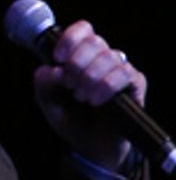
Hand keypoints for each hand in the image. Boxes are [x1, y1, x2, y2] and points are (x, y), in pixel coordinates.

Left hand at [33, 19, 147, 172]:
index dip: (70, 38)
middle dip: (77, 62)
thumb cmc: (73, 121)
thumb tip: (51, 69)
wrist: (92, 149)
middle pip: (95, 41)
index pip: (82, 30)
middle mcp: (103, 59)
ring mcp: (120, 70)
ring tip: (81, 97)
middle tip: (69, 84)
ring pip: (109, 57)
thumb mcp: (50, 105)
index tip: (58, 57)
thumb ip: (44, 86)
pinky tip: (95, 100)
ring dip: (90, 77)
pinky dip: (106, 85)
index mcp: (82, 56)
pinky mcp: (135, 84)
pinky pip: (124, 74)